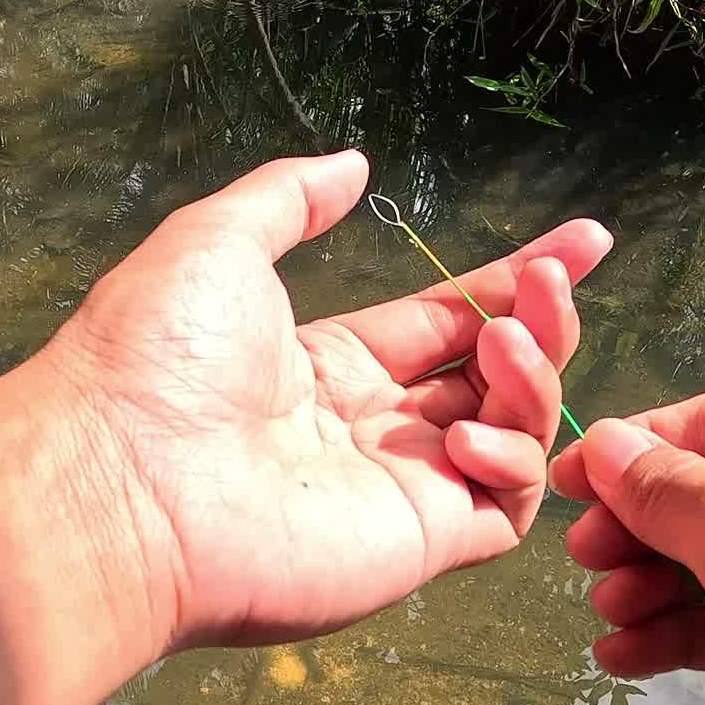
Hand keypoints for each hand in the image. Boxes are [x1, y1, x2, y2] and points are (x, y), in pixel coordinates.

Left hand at [0, 152, 610, 704]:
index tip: (586, 239)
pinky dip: (513, 460)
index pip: (450, 317)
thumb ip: (292, 196)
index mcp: (331, 363)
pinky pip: (505, 507)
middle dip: (542, 316)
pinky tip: (468, 429)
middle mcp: (373, 425)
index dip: (519, 277)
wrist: (118, 478)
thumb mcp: (217, 239)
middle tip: (556, 276)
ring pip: (515, 429)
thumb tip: (353, 162)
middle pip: (495, 368)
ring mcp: (398, 486)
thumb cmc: (151, 358)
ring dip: (533, 374)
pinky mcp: (416, 543)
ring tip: (509, 337)